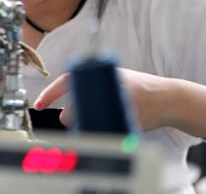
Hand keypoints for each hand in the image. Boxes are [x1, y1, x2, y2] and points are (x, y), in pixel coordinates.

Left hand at [32, 67, 173, 131]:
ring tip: (99, 118)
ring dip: (85, 125)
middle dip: (71, 117)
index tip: (37, 104)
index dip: (48, 94)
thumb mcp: (113, 77)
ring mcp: (112, 104)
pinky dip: (98, 132)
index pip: (65, 83)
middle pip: (70, 111)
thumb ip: (91, 85)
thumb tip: (66, 104)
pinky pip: (98, 132)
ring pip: (82, 123)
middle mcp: (103, 86)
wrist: (167, 98)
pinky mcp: (121, 121)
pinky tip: (106, 126)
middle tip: (80, 117)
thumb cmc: (139, 88)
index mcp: (99, 74)